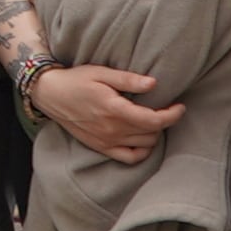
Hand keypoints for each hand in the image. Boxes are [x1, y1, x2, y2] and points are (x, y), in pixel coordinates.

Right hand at [31, 64, 185, 165]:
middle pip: (152, 133)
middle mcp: (111, 129)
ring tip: (152, 120)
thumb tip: (154, 84)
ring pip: (144, 145)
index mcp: (114, 109)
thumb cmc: (76, 80)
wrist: (50, 94)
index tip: (180, 106)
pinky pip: (130, 157)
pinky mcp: (101, 147)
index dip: (172, 115)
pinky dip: (142, 151)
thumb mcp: (101, 73)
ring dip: (154, 133)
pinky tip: (143, 139)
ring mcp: (106, 141)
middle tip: (164, 108)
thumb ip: (128, 79)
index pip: (154, 120)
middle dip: (164, 121)